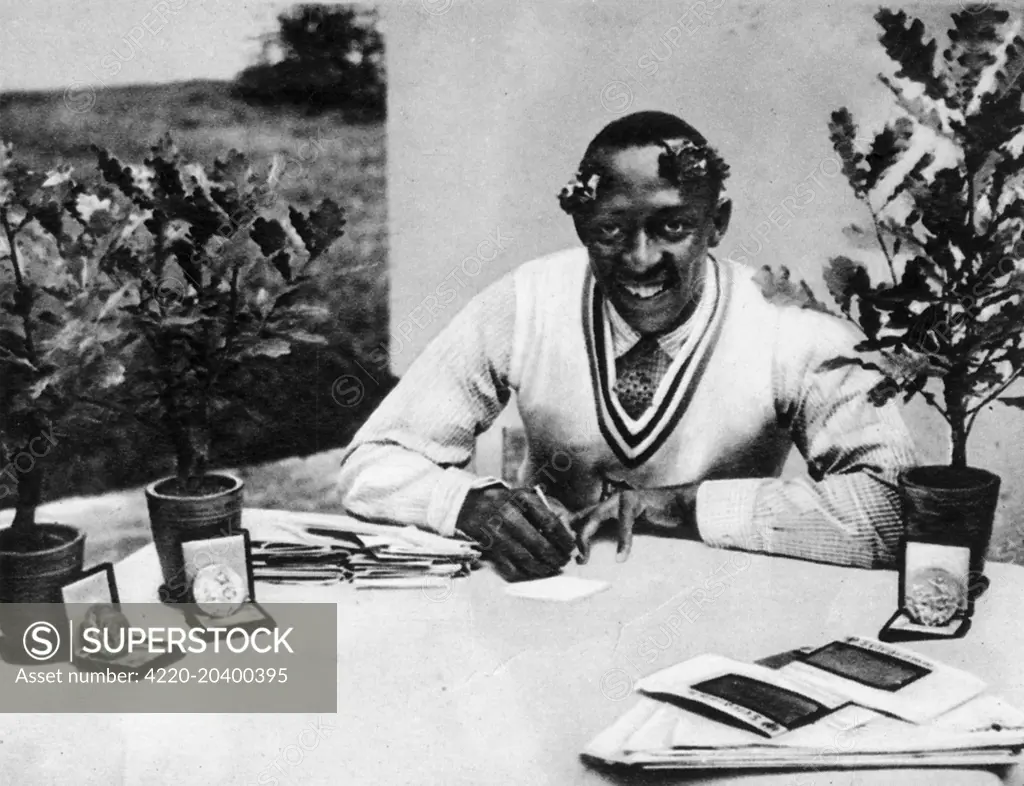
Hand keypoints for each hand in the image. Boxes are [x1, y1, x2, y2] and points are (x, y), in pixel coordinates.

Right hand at [456, 486, 575, 580]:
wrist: (466, 503)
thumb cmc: (504, 501)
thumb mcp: (523, 496)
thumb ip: (546, 509)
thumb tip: (568, 531)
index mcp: (521, 498)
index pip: (550, 522)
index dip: (564, 539)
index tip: (572, 548)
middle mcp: (508, 513)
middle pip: (538, 543)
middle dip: (555, 556)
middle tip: (563, 562)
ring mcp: (495, 531)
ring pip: (524, 557)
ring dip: (542, 567)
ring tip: (552, 569)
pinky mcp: (486, 546)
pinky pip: (508, 566)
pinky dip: (523, 573)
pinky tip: (533, 572)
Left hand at [572, 484, 698, 563]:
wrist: (682, 507)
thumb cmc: (658, 523)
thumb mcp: (631, 532)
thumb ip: (614, 536)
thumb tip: (598, 557)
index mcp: (606, 507)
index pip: (579, 517)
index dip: (568, 530)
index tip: (566, 553)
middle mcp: (610, 500)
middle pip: (582, 517)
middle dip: (574, 538)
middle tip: (576, 560)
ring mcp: (621, 498)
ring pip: (595, 517)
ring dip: (586, 539)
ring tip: (584, 559)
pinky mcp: (635, 500)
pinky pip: (624, 523)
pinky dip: (622, 542)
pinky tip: (621, 558)